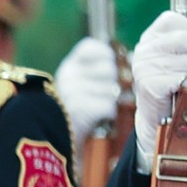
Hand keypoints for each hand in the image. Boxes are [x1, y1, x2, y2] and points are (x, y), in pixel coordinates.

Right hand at [55, 37, 120, 154]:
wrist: (53, 138)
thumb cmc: (74, 110)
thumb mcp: (77, 83)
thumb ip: (96, 70)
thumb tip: (132, 59)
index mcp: (68, 65)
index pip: (92, 47)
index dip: (105, 56)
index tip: (106, 68)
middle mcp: (69, 74)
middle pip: (109, 68)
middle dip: (112, 83)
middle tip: (104, 94)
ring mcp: (73, 90)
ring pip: (111, 89)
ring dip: (110, 101)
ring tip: (98, 108)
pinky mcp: (80, 108)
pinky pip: (109, 107)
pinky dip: (107, 114)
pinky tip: (98, 118)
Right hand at [131, 12, 186, 173]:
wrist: (161, 115)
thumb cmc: (176, 83)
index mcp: (151, 37)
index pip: (173, 19)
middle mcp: (144, 49)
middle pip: (184, 39)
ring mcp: (144, 66)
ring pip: (186, 60)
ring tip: (185, 82)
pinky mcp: (150, 84)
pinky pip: (182, 78)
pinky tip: (181, 91)